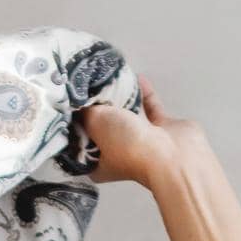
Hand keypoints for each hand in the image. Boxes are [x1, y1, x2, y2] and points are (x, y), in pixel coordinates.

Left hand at [77, 73, 210, 194]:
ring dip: (122, 98)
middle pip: (104, 127)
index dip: (75, 123)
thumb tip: (80, 102)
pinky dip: (144, 94)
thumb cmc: (128, 145)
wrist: (170, 156)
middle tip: (90, 83)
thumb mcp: (96, 124)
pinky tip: (137, 77)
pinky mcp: (160, 129)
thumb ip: (87, 110)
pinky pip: (149, 107)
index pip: (81, 141)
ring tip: (112, 77)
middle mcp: (118, 154)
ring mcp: (141, 142)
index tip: (70, 102)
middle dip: (99, 106)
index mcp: (98, 163)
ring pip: (127, 116)